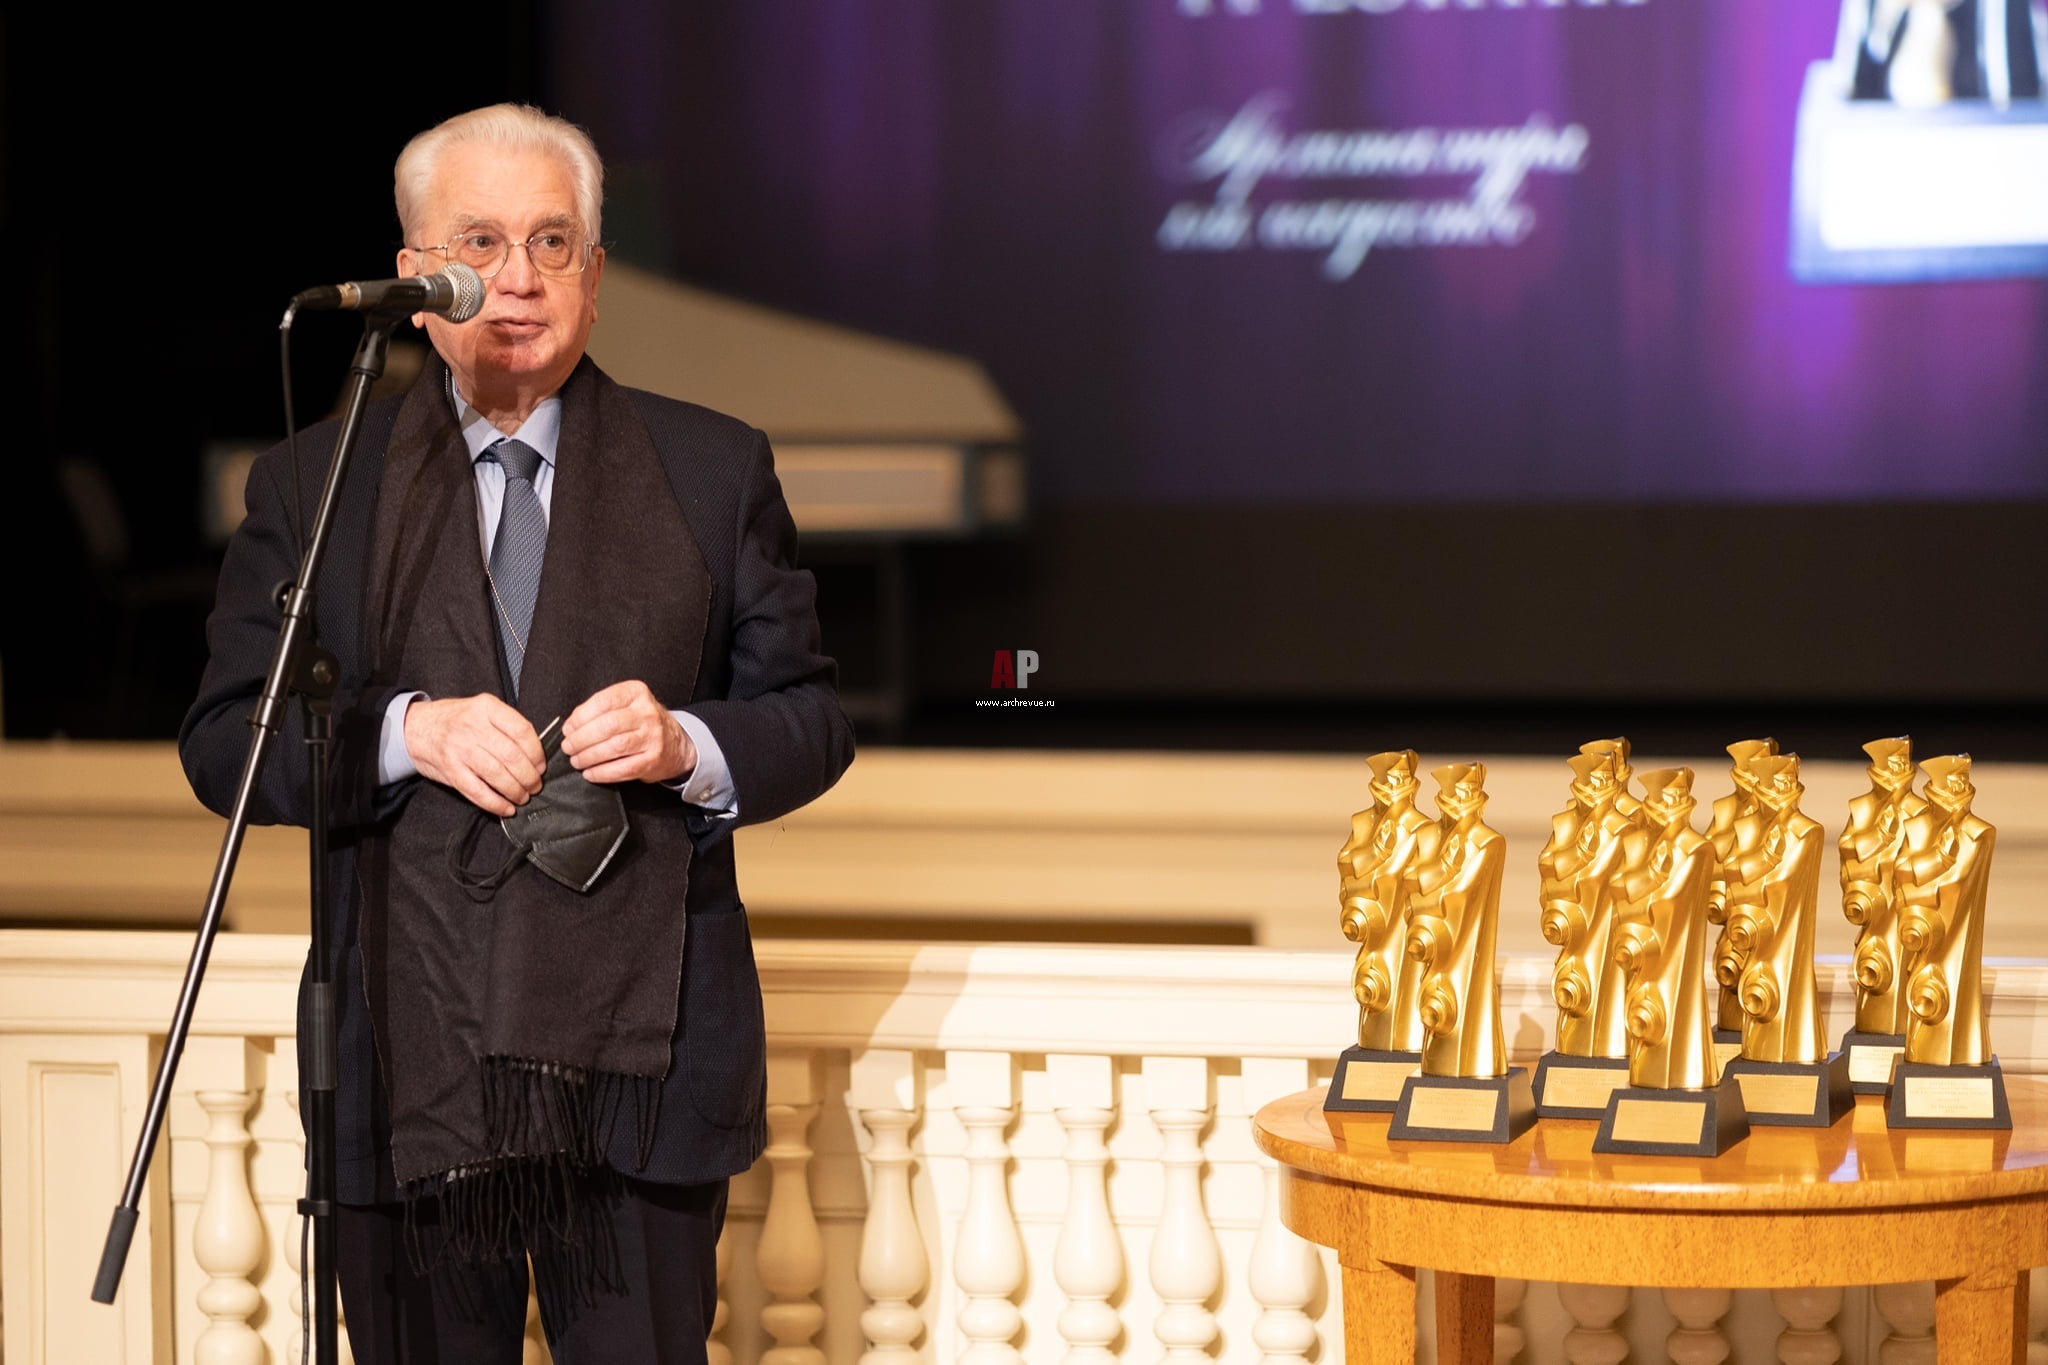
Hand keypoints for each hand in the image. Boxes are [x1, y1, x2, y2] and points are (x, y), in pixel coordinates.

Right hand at [403, 695, 545, 816]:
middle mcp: (473, 727)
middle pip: (511, 756)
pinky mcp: (450, 770)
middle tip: (535, 786)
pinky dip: (495, 803)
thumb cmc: (456, 720)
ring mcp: (459, 749)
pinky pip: (477, 791)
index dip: (537, 753)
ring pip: (497, 774)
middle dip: (529, 776)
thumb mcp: (481, 710)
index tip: (541, 766)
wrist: (415, 728)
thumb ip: (505, 726)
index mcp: (486, 708)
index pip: (522, 731)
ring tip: (523, 797)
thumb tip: (535, 754)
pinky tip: (506, 808)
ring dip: (515, 790)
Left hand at [562, 680, 695, 784]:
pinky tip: (591, 772)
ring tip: (577, 760)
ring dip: (589, 756)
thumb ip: (600, 710)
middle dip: (581, 739)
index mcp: (636, 693)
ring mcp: (653, 737)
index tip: (568, 729)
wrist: (675, 743)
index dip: (580, 717)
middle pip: (607, 725)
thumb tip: (571, 726)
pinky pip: (623, 768)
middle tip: (569, 747)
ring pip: (614, 747)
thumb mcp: (626, 705)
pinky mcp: (653, 759)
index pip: (603, 701)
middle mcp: (647, 713)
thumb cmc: (642, 723)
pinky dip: (602, 773)